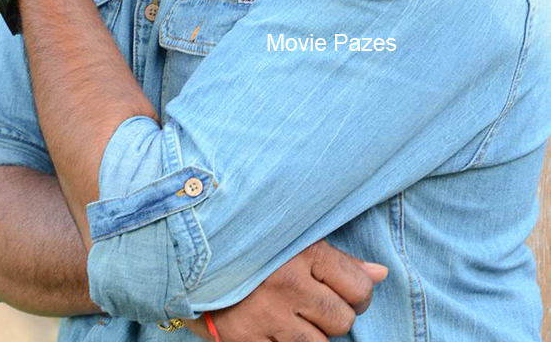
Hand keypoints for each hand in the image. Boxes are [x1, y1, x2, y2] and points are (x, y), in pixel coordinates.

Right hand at [182, 240, 387, 341]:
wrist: (186, 251)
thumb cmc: (249, 238)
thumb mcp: (293, 236)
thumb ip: (336, 258)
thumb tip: (380, 275)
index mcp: (301, 251)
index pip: (359, 287)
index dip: (359, 292)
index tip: (347, 290)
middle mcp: (287, 285)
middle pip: (342, 320)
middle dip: (336, 316)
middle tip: (317, 302)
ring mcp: (266, 317)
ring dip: (313, 334)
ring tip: (296, 315)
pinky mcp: (246, 341)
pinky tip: (277, 328)